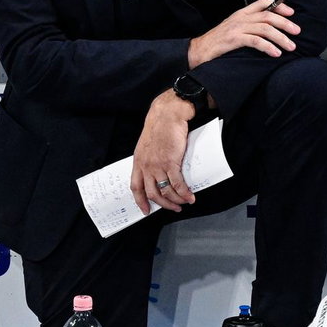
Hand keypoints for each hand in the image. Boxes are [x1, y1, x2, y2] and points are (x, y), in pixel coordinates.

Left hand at [131, 90, 196, 214]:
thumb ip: (149, 159)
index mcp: (138, 162)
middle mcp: (146, 166)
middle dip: (163, 204)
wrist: (167, 115)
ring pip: (166, 191)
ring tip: (184, 203)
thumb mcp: (147, 145)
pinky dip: (184, 193)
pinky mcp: (171, 163)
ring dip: (176, 201)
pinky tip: (190, 197)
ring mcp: (158, 165)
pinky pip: (178, 184)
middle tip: (173, 208)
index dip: (140, 201)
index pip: (135, 187)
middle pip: (152, 193)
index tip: (146, 210)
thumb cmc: (159, 127)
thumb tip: (157, 172)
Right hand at [187, 0, 298, 68]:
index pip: (263, 3)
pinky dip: (268, 47)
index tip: (291, 13)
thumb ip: (249, 25)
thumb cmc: (218, 42)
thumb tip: (269, 29)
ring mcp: (237, 28)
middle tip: (297, 31)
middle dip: (285, 23)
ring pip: (265, 29)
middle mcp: (240, 18)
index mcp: (241, 13)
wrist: (199, 51)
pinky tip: (276, 53)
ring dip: (281, 37)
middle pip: (268, 16)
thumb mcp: (234, 29)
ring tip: (291, 46)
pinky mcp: (234, 39)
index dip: (279, 5)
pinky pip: (255, 41)